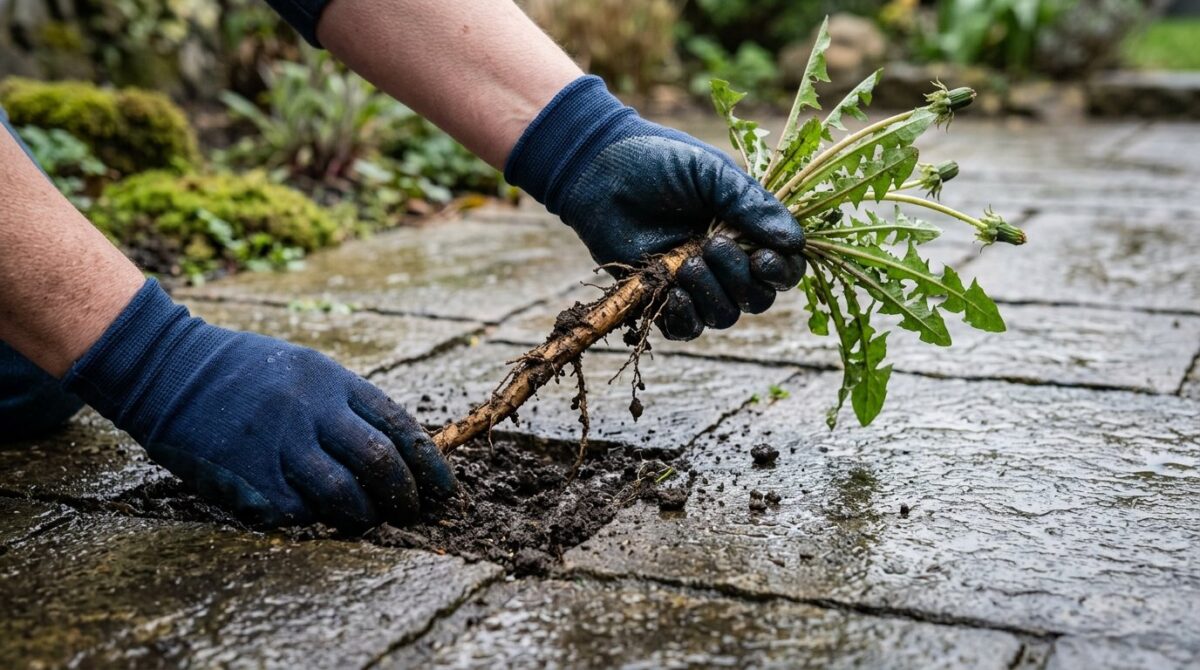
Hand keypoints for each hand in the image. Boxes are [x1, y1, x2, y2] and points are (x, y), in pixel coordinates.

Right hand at [63, 279, 455, 530]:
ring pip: (344, 494)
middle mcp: (312, 410)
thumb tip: (398, 451)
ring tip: (367, 520)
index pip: (400, 426)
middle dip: (405, 495)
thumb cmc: (246, 373)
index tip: (445, 490)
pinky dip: (313, 518)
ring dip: (363, 515)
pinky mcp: (248, 476)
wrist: (169, 370)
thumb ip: (348, 405)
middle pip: (379, 463)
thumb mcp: (306, 369)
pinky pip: (297, 511)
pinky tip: (313, 514)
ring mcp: (279, 444)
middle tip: (412, 513)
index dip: (431, 464)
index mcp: (332, 380)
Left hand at [504, 76, 806, 340]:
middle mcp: (727, 263)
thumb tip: (795, 242)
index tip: (763, 259)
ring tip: (687, 263)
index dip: (781, 273)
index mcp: (748, 232)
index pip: (784, 268)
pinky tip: (675, 293)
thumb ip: (752, 206)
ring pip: (723, 316)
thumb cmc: (660, 164)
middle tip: (712, 244)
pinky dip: (686, 317)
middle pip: (758, 299)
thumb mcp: (712, 175)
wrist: (600, 171)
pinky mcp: (661, 298)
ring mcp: (694, 283)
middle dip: (740, 279)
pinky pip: (686, 329)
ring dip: (712, 295)